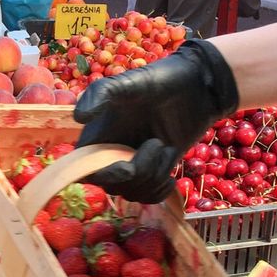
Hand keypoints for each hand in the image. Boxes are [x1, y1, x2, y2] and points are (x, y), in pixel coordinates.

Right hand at [73, 41, 239, 202]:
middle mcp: (112, 153)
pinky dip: (159, 191)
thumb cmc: (160, 80)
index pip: (84, 168)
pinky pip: (148, 196)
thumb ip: (99, 93)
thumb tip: (78, 118)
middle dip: (136, 174)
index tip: (125, 167)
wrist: (198, 86)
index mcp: (99, 135)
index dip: (100, 175)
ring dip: (153, 177)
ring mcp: (135, 163)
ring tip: (166, 148)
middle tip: (156, 143)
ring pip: (132, 192)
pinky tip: (170, 176)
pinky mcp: (156, 170)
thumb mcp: (127, 82)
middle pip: (111, 185)